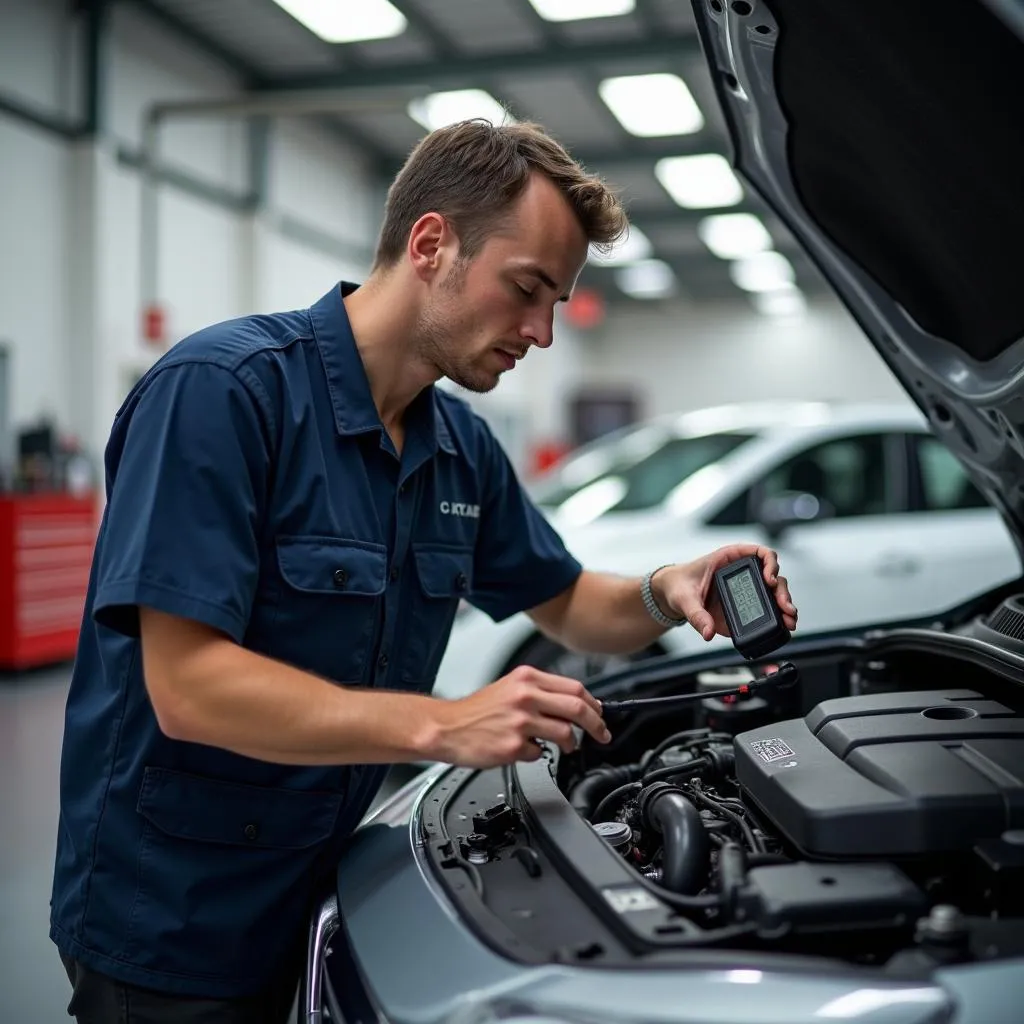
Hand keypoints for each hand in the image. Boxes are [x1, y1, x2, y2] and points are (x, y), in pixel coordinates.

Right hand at [426, 666, 611, 768]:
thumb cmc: (477, 710)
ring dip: (571, 744)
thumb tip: (574, 704)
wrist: (446, 727)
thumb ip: (541, 692)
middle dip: (596, 725)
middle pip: (577, 708)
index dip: (593, 704)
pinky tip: (525, 749)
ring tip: (564, 746)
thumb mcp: (510, 687)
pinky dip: (538, 753)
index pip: (574, 688)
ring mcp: (520, 721)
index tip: (600, 715)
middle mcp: (525, 696)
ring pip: (565, 733)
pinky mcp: (513, 746)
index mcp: (527, 678)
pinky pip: (540, 753)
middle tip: (601, 734)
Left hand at [652, 544, 797, 641]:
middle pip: (773, 575)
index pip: (760, 553)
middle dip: (782, 592)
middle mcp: (743, 572)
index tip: (769, 578)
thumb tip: (708, 632)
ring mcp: (747, 589)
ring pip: (775, 592)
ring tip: (790, 620)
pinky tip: (784, 625)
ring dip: (785, 605)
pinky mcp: (746, 605)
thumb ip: (696, 614)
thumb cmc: (679, 585)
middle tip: (785, 607)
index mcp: (730, 558)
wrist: (673, 594)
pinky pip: (767, 607)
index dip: (770, 563)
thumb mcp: (684, 598)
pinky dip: (778, 615)